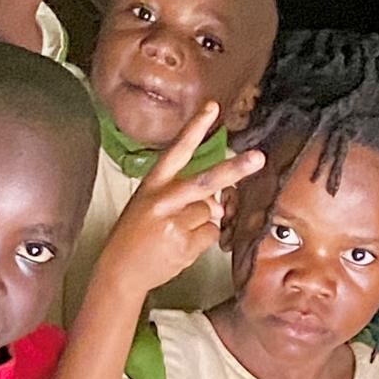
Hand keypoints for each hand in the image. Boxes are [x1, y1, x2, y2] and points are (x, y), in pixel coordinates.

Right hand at [94, 102, 265, 294]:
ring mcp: (173, 222)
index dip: (195, 128)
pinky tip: (181, 246)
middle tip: (258, 158)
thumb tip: (219, 206)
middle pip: (205, 181)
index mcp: (152, 185)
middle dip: (234, 169)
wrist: (119, 271)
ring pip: (211, 213)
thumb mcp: (153, 208)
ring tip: (177, 234)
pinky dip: (203, 241)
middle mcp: (163, 200)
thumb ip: (186, 199)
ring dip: (203, 223)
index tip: (213, 107)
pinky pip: (211, 234)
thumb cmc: (136, 237)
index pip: (176, 151)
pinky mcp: (182, 243)